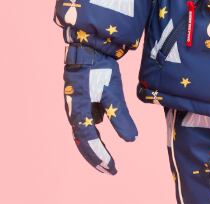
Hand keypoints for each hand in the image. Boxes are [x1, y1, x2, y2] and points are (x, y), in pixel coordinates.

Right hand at [63, 44, 137, 174]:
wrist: (88, 44)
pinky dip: (95, 126)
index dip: (101, 157)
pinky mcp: (82, 94)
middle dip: (96, 156)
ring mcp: (77, 102)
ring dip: (94, 144)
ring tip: (106, 154)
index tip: (113, 169)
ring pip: (84, 129)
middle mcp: (75, 111)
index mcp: (79, 113)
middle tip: (110, 169)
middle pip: (84, 141)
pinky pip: (87, 115)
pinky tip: (103, 122)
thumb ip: (120, 117)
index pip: (89, 143)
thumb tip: (132, 140)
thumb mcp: (113, 93)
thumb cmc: (99, 69)